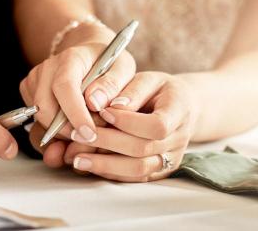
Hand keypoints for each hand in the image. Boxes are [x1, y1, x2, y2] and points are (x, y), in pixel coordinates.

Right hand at [19, 23, 135, 142]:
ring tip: (86, 130)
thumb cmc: (109, 63)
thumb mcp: (123, 69)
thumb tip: (96, 103)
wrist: (90, 55)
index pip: (65, 87)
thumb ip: (113, 86)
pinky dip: (55, 132)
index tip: (90, 134)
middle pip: (45, 108)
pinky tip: (73, 126)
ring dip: (62, 133)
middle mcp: (47, 68)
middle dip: (67, 131)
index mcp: (71, 58)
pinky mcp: (29, 92)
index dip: (75, 114)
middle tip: (92, 137)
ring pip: (40, 119)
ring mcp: (35, 80)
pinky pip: (37, 122)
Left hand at [62, 72, 197, 181]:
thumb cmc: (159, 89)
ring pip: (138, 169)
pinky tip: (89, 165)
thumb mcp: (148, 79)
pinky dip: (110, 172)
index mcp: (180, 110)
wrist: (180, 106)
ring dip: (104, 164)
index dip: (128, 121)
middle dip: (107, 142)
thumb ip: (131, 91)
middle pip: (142, 149)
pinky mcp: (159, 170)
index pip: (157, 125)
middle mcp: (179, 139)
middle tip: (77, 135)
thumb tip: (110, 107)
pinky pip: (134, 177)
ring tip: (76, 158)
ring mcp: (171, 158)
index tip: (103, 112)